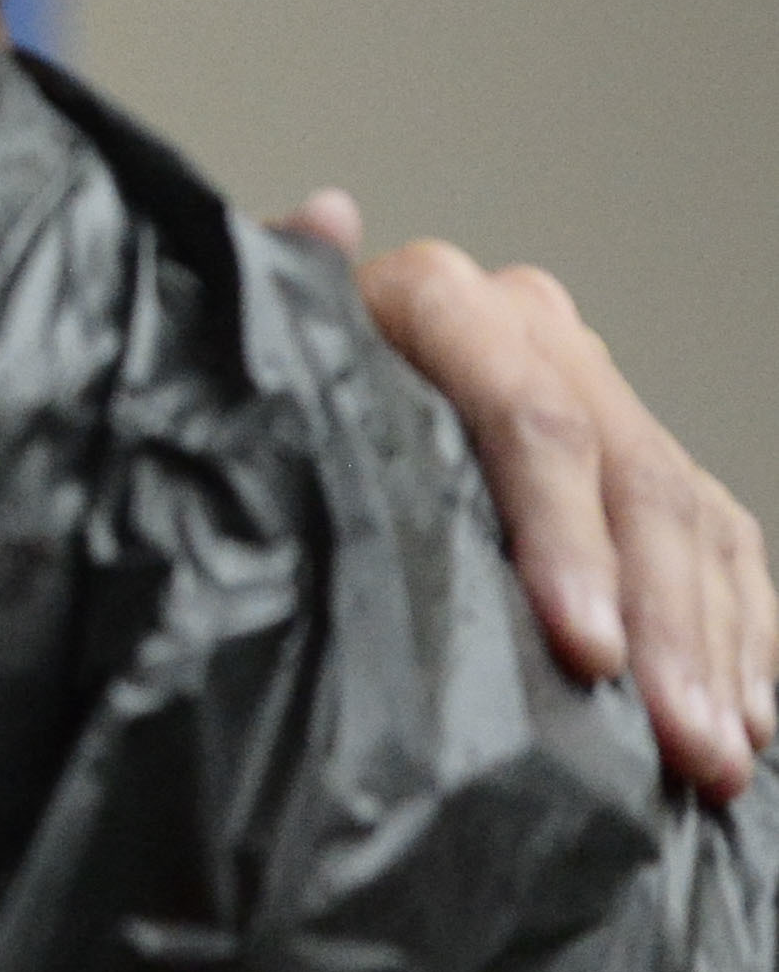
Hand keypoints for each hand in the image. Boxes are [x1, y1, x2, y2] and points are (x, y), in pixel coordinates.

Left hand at [286, 190, 776, 795]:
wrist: (286, 389)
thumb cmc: (251, 400)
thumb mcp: (243, 362)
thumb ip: (279, 307)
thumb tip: (326, 214)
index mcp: (435, 297)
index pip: (531, 418)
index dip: (565, 538)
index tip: (584, 648)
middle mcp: (532, 326)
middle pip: (630, 478)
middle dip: (663, 624)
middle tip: (678, 742)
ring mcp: (598, 389)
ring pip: (689, 517)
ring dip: (713, 648)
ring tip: (713, 757)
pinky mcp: (644, 456)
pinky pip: (725, 542)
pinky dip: (742, 632)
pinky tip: (747, 715)